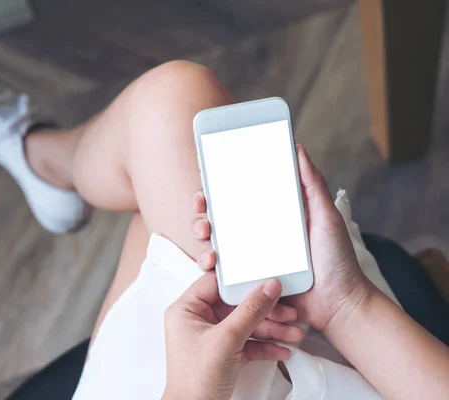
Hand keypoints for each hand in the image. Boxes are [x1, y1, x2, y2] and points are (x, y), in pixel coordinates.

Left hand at [163, 273, 303, 399]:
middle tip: (288, 312)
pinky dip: (265, 346)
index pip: (217, 283)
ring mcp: (211, 337)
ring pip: (245, 324)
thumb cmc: (196, 379)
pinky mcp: (223, 354)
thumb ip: (250, 310)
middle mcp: (198, 320)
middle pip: (236, 304)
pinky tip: (283, 350)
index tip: (268, 279)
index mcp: (187, 309)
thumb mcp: (227, 339)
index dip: (243, 280)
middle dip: (265, 310)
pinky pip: (247, 342)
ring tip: (294, 333)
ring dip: (271, 329)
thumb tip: (269, 286)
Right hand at [191, 144, 371, 330]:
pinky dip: (211, 267)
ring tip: (205, 233)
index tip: (208, 184)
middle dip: (203, 212)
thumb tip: (299, 149)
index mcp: (272, 219)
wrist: (339, 305)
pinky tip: (211, 262)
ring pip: (216, 245)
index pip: (239, 200)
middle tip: (203, 209)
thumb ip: (313, 185)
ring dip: (202, 236)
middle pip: (220, 221)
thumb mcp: (326, 217)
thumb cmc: (337, 261)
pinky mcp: (249, 285)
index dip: (219, 191)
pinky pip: (223, 275)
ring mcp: (251, 263)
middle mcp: (257, 238)